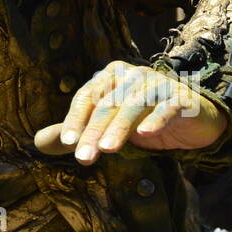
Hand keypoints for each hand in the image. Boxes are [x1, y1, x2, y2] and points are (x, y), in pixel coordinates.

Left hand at [34, 60, 228, 164]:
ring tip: (107, 149)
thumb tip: (38, 143)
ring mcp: (158, 83)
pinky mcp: (181, 97)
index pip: (87, 97)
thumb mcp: (108, 126)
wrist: (192, 119)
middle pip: (108, 103)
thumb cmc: (143, 119)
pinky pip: (167, 107)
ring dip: (119, 127)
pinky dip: (156, 119)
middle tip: (83, 157)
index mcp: (110, 76)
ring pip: (134, 105)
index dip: (75, 119)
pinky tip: (146, 134)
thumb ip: (77, 132)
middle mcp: (132, 74)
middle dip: (93, 131)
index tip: (66, 142)